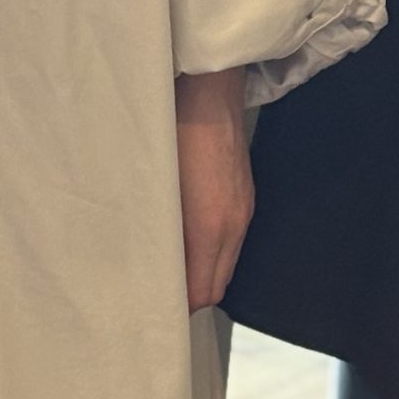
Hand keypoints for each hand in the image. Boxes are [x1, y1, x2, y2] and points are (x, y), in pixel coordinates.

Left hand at [176, 67, 253, 310]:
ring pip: (226, 263)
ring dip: (203, 273)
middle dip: (193, 296)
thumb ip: (158, 233)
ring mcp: (244, 209)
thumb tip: (153, 264)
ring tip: (172, 271)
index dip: (180, 306)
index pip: (203, 291)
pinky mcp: (245, 194)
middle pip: (218, 284)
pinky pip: (232, 240)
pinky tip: (189, 240)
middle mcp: (235, 225)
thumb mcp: (158, 189)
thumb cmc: (172, 134)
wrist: (205, 91)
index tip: (156, 307)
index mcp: (211, 228)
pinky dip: (213, 252)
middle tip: (161, 296)